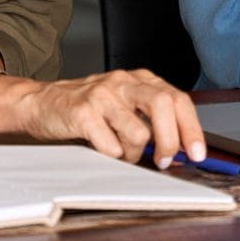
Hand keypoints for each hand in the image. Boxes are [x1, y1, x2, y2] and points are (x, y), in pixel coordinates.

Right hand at [0, 69, 206, 167]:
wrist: (41, 102)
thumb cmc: (88, 109)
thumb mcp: (124, 105)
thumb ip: (151, 119)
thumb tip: (182, 148)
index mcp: (139, 79)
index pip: (178, 99)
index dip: (192, 128)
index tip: (198, 153)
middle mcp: (123, 82)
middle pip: (163, 105)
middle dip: (171, 140)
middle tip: (165, 161)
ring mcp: (102, 95)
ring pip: (138, 131)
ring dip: (134, 153)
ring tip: (121, 153)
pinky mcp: (82, 112)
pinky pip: (109, 144)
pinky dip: (111, 154)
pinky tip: (101, 148)